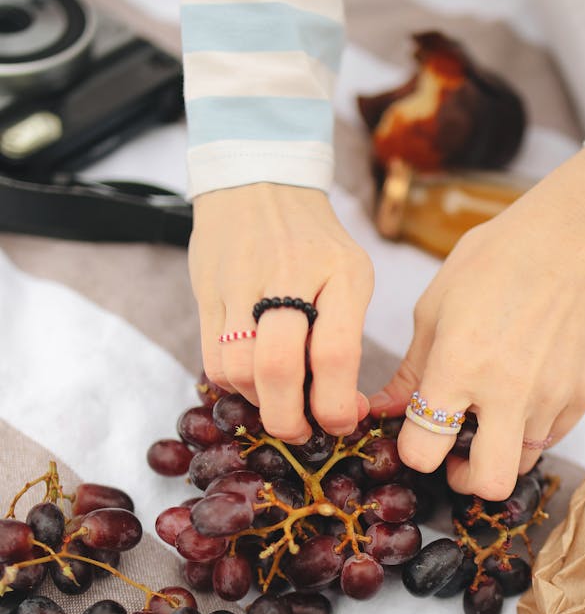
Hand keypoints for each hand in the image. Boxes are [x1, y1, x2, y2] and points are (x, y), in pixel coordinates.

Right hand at [189, 183, 373, 441]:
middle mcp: (289, 276)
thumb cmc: (314, 242)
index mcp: (340, 273)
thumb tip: (343, 411)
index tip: (341, 424)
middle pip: (277, 368)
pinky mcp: (207, 292)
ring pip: (239, 370)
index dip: (336, 405)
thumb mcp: (349, 275)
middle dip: (289, 419)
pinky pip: (213, 360)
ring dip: (259, 402)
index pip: (335, 353)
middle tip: (301, 433)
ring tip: (277, 399)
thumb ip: (345, 337)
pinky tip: (251, 378)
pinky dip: (233, 385)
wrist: (258, 180)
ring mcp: (241, 282)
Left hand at [369, 148, 584, 499]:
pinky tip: (524, 391)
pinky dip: (532, 426)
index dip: (414, 451)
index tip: (417, 436)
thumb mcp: (435, 308)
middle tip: (456, 456)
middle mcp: (508, 392)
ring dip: (500, 449)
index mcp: (459, 367)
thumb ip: (411, 370)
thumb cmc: (495, 261)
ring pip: (522, 463)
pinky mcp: (584, 395)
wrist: (575, 239)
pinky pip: (552, 436)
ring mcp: (552, 398)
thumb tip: (384, 410)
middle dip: (464, 479)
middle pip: (487, 483)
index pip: (424, 451)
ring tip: (492, 413)